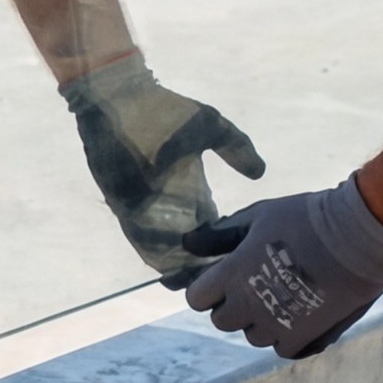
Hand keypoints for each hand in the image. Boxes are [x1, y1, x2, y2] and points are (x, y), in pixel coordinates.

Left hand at [62, 56, 266, 279]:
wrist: (122, 99)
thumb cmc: (165, 110)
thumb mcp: (211, 127)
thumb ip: (236, 148)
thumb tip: (259, 173)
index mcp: (192, 190)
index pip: (211, 230)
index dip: (223, 247)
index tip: (239, 261)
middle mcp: (170, 204)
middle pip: (188, 247)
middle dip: (203, 265)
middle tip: (220, 283)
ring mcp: (145, 208)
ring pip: (164, 250)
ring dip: (180, 265)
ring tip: (199, 281)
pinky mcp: (123, 205)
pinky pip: (140, 239)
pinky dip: (155, 253)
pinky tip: (173, 266)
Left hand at [178, 179, 382, 357]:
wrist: (359, 235)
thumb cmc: (305, 218)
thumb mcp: (258, 216)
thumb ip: (219, 235)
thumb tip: (187, 245)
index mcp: (232, 275)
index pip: (197, 298)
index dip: (207, 289)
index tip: (223, 278)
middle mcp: (248, 305)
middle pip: (222, 320)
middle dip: (232, 305)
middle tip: (257, 284)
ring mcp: (275, 325)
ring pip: (252, 336)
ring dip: (261, 321)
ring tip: (284, 296)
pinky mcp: (303, 337)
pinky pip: (281, 348)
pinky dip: (286, 336)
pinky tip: (299, 314)